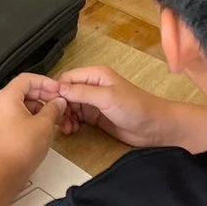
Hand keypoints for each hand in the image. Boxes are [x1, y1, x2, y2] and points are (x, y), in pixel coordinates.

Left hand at [0, 73, 65, 180]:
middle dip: (44, 95)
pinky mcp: (1, 128)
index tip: (58, 89)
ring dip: (39, 107)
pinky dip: (31, 117)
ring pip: (22, 103)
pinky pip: (17, 115)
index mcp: (6, 96)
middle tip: (59, 102)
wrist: (6, 171)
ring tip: (54, 117)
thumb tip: (59, 102)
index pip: (27, 79)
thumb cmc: (21, 148)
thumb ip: (53, 108)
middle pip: (24, 90)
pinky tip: (44, 126)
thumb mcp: (44, 124)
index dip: (45, 82)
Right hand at [50, 66, 166, 147]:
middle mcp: (93, 86)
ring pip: (70, 107)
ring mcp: (94, 102)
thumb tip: (59, 89)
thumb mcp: (107, 97)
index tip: (51, 105)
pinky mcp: (96, 117)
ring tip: (66, 128)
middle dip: (61, 107)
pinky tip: (72, 130)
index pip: (67, 79)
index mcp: (96, 75)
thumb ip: (82, 92)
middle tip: (59, 121)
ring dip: (65, 117)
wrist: (155, 128)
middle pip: (66, 94)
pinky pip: (77, 118)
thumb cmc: (137, 108)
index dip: (57, 91)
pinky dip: (72, 123)